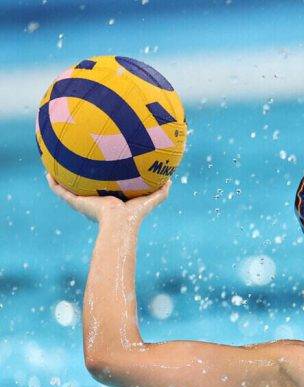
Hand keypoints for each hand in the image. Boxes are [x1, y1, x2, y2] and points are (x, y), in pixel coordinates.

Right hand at [46, 173, 171, 223]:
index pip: (105, 188)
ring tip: (54, 164)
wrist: (119, 222)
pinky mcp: (75, 201)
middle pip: (85, 188)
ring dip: (61, 178)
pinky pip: (59, 191)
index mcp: (110, 201)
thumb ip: (161, 191)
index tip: (101, 168)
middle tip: (77, 163)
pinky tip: (48, 171)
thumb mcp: (150, 200)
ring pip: (68, 188)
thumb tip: (171, 179)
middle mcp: (95, 201)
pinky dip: (53, 182)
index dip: (102, 179)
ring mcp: (83, 202)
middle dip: (80, 178)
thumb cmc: (135, 215)